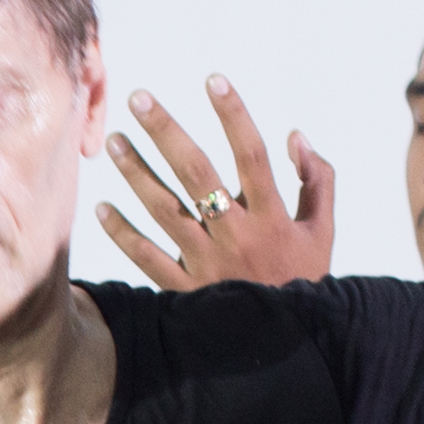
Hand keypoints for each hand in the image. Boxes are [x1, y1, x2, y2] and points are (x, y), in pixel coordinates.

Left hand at [97, 79, 334, 288]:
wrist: (288, 344)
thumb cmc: (304, 277)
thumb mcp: (323, 230)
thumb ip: (318, 180)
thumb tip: (295, 135)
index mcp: (272, 216)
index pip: (252, 154)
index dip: (234, 114)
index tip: (213, 79)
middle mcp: (236, 235)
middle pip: (197, 173)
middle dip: (167, 131)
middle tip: (139, 98)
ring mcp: (206, 262)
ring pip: (164, 209)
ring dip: (136, 173)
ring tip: (114, 140)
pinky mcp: (184, 289)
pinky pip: (146, 257)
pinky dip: (122, 233)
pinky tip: (100, 206)